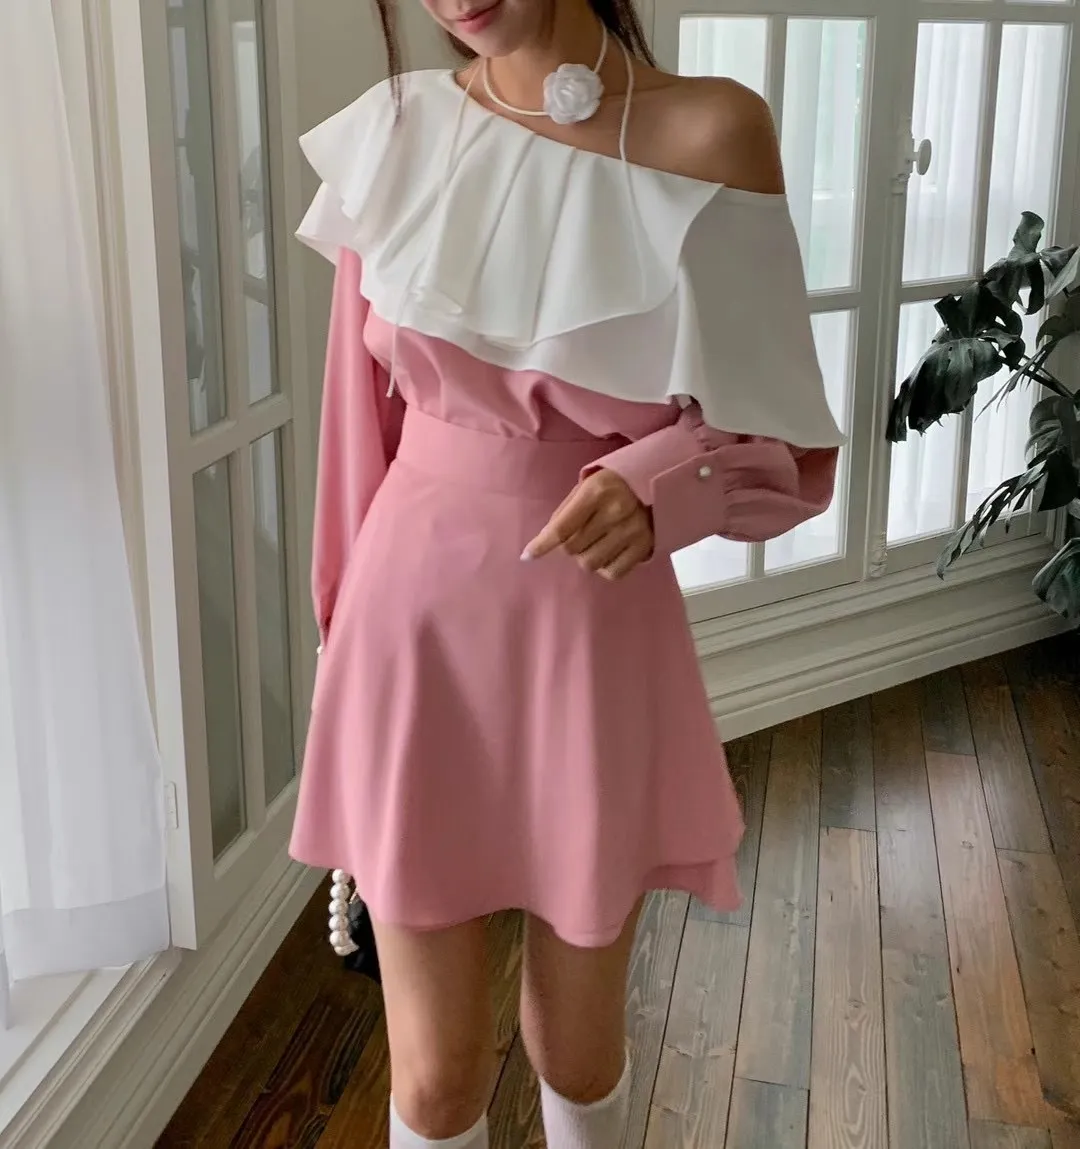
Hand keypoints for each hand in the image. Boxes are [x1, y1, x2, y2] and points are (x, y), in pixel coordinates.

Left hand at [522, 469, 653, 579]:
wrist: (659, 482)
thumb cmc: (612, 485)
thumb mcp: (586, 487)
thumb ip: (565, 512)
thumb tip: (542, 541)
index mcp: (597, 492)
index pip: (562, 528)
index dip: (542, 545)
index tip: (527, 556)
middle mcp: (616, 511)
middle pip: (573, 549)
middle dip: (570, 545)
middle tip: (581, 533)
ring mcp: (633, 531)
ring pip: (590, 563)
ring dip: (586, 557)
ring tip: (596, 542)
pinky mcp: (645, 547)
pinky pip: (612, 573)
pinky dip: (605, 567)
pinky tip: (610, 551)